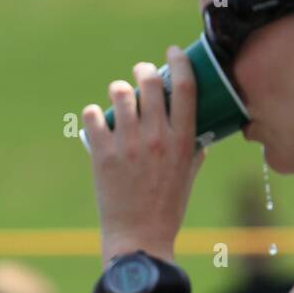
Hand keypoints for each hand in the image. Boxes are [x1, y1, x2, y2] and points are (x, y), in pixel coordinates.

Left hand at [82, 48, 205, 265]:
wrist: (138, 239)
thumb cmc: (166, 211)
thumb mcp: (188, 179)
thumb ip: (194, 153)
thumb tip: (200, 137)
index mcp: (182, 141)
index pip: (185, 87)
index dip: (179, 62)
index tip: (172, 53)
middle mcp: (156, 138)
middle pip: (150, 83)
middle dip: (144, 71)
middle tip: (140, 74)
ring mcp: (128, 145)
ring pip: (120, 94)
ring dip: (119, 89)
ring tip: (118, 95)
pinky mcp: (102, 154)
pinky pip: (93, 117)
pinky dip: (93, 114)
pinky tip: (97, 118)